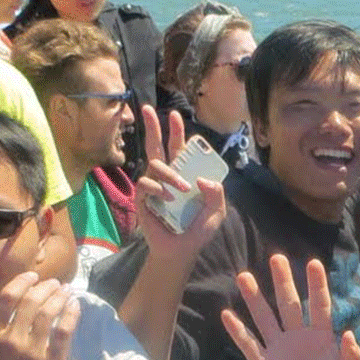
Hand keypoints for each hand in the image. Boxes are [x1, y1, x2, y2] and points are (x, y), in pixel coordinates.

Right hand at [0, 271, 80, 359]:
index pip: (8, 297)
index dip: (23, 282)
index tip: (33, 276)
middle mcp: (11, 341)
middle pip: (32, 301)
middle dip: (45, 286)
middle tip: (54, 282)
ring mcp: (33, 352)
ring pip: (49, 313)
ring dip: (60, 296)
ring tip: (66, 290)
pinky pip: (64, 332)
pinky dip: (71, 314)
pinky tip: (74, 305)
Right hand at [134, 106, 225, 261]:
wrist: (180, 251)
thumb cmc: (198, 230)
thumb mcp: (216, 212)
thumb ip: (217, 194)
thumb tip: (203, 179)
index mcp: (184, 174)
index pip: (180, 149)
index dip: (178, 134)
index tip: (176, 117)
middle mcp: (167, 176)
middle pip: (158, 146)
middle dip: (154, 127)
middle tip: (148, 108)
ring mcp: (153, 185)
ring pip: (156, 164)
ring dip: (171, 173)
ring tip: (183, 189)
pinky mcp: (142, 198)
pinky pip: (147, 184)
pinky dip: (159, 189)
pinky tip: (167, 198)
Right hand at [221, 254, 359, 359]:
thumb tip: (348, 335)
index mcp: (321, 337)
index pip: (320, 306)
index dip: (317, 285)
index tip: (314, 263)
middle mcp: (298, 336)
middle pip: (289, 304)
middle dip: (283, 281)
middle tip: (277, 257)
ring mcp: (279, 348)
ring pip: (265, 317)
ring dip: (255, 298)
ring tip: (244, 275)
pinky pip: (249, 344)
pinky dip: (238, 330)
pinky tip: (227, 314)